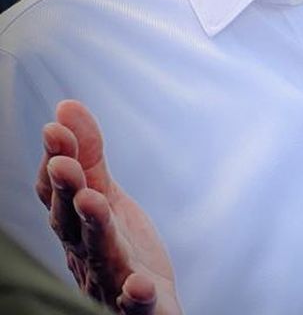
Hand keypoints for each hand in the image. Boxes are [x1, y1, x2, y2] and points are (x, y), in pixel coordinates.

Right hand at [35, 100, 181, 314]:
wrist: (151, 304)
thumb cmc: (120, 249)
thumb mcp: (106, 197)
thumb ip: (89, 157)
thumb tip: (66, 106)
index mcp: (75, 228)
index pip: (59, 194)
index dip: (56, 162)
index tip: (55, 127)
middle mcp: (85, 256)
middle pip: (72, 224)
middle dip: (67, 192)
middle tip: (65, 165)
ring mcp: (110, 283)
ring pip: (99, 258)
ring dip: (95, 230)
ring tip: (94, 202)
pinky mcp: (141, 308)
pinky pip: (135, 306)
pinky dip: (135, 297)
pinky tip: (140, 285)